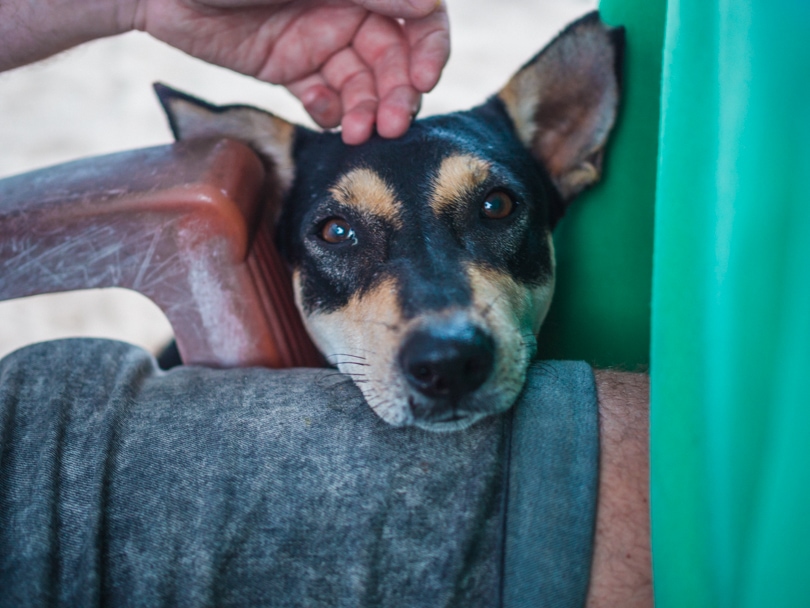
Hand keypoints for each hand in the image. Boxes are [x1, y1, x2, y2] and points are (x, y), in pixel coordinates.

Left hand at [128, 0, 450, 143]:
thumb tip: (430, 1)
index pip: (417, 14)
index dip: (429, 47)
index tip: (424, 78)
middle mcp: (347, 9)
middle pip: (394, 57)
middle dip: (399, 93)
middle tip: (394, 125)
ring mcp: (319, 41)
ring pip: (362, 83)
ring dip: (368, 110)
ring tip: (361, 134)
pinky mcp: (292, 68)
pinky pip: (324, 96)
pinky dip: (330, 110)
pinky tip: (321, 112)